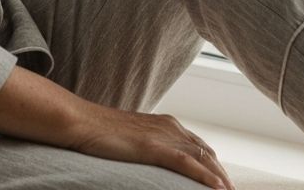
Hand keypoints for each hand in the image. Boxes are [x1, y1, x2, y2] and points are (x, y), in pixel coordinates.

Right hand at [64, 100, 235, 188]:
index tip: (223, 183)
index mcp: (165, 123)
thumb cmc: (99, 131)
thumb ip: (147, 146)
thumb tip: (151, 159)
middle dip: (222, 175)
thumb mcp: (130, 139)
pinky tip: (219, 189)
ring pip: (203, 159)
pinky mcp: (154, 147)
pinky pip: (188, 164)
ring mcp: (163, 136)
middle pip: (207, 153)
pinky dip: (206, 177)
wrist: (81, 121)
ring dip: (221, 179)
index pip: (199, 146)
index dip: (213, 165)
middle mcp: (170, 126)